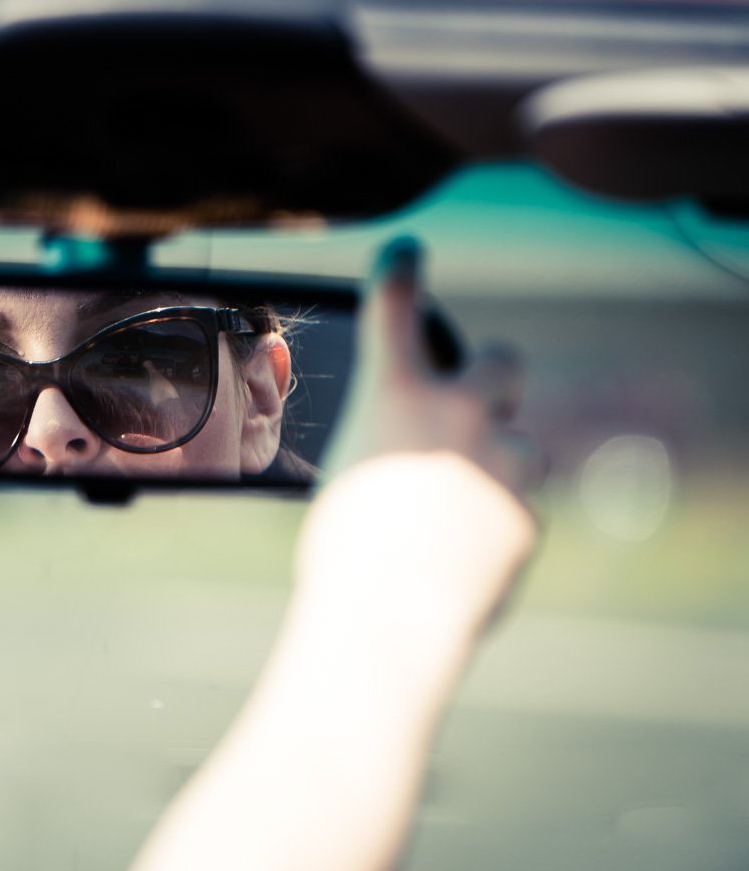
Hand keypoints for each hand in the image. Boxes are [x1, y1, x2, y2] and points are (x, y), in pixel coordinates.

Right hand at [304, 237, 542, 641]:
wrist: (389, 618)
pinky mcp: (529, 513)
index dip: (400, 271)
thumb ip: (387, 445)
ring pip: (515, 446)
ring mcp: (504, 460)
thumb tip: (414, 456)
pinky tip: (456, 556)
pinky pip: (515, 507)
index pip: (397, 304)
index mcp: (396, 392)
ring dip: (491, 467)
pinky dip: (491, 525)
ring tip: (446, 516)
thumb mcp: (344, 473)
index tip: (406, 252)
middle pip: (501, 362)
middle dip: (488, 379)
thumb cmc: (342, 550)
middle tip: (470, 403)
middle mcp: (459, 411)